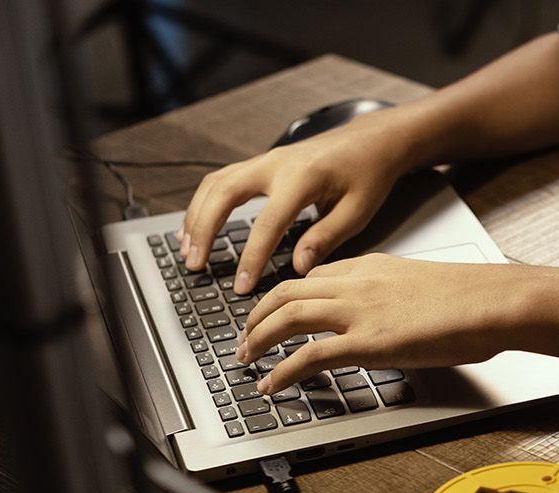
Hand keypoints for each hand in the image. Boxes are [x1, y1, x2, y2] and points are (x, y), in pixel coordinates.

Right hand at [179, 109, 419, 294]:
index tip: (241, 285)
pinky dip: (204, 203)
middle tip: (195, 264)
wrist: (371, 140)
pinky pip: (222, 180)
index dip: (250, 257)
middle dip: (204, 231)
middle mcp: (276, 164)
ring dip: (197, 216)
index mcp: (302, 177)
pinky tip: (197, 226)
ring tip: (187, 250)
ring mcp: (266, 160)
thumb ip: (325, 239)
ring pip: (216, 184)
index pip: (267, 223)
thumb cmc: (368, 174)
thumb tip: (297, 267)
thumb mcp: (357, 212)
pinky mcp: (262, 163)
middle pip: (223, 194)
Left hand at [233, 253, 531, 393]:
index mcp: (372, 266)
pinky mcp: (366, 342)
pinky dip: (283, 371)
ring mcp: (358, 312)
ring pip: (286, 316)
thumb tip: (398, 320)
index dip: (286, 296)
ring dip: (259, 339)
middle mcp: (356, 283)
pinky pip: (309, 355)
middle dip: (258, 316)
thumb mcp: (425, 287)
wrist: (492, 301)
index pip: (313, 276)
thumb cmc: (474, 299)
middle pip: (287, 291)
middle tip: (246, 337)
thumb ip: (399, 298)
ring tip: (247, 359)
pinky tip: (273, 384)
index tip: (275, 311)